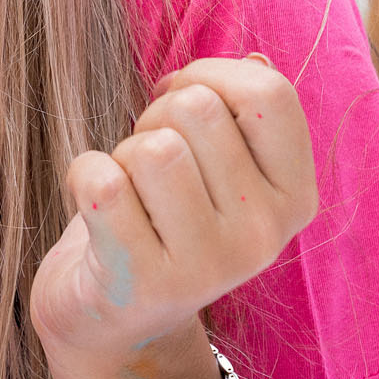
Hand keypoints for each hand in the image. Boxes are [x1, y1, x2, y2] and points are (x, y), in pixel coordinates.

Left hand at [31, 54, 318, 358]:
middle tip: (150, 163)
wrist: (117, 315)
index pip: (269, 94)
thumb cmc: (166, 217)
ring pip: (153, 146)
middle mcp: (264, 236)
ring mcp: (207, 265)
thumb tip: (255, 63)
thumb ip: (244, 113)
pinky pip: (101, 180)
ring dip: (124, 154)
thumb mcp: (221, 168)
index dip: (210, 74)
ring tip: (131, 191)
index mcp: (294, 198)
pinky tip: (97, 211)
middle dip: (158, 116)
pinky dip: (83, 176)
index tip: (181, 97)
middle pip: (198, 108)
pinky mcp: (142, 281)